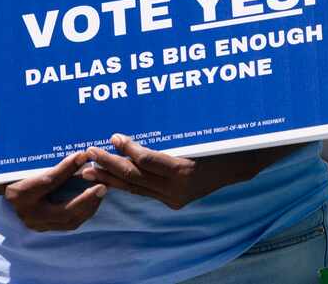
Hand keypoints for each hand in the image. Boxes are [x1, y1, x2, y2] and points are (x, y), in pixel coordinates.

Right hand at [3, 152, 106, 231]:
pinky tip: (92, 200)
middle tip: (102, 185)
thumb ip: (55, 164)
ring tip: (100, 192)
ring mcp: (37, 224)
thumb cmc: (15, 174)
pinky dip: (83, 212)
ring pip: (70, 221)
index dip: (68, 168)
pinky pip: (69, 224)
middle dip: (86, 199)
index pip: (49, 181)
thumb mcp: (30, 166)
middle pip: (64, 211)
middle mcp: (28, 214)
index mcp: (20, 194)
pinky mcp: (45, 228)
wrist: (3, 192)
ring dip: (88, 207)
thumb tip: (82, 156)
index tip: (84, 156)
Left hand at [84, 136, 305, 210]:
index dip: (127, 149)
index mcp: (184, 169)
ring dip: (110, 177)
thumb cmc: (217, 140)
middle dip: (108, 165)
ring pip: (135, 187)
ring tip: (88, 170)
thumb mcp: (194, 132)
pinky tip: (109, 177)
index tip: (113, 137)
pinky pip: (143, 191)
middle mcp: (177, 189)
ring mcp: (174, 198)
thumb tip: (134, 127)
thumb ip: (165, 134)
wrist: (239, 164)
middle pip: (134, 176)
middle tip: (89, 154)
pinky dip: (125, 182)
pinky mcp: (172, 201)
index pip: (146, 161)